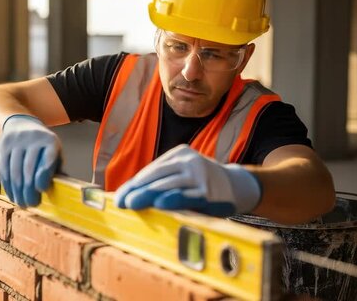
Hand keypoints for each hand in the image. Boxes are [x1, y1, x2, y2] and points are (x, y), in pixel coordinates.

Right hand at [0, 114, 60, 206]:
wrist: (20, 125)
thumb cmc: (42, 146)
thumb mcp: (54, 152)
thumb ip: (57, 169)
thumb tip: (63, 189)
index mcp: (50, 141)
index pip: (47, 158)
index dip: (43, 175)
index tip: (41, 190)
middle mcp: (32, 138)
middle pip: (28, 168)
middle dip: (29, 189)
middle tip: (31, 204)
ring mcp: (16, 142)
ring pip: (15, 171)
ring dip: (17, 190)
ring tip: (22, 203)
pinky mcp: (3, 147)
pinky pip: (4, 170)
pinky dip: (8, 185)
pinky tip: (12, 195)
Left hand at [114, 145, 261, 216]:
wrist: (238, 186)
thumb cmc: (203, 185)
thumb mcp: (184, 176)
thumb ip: (163, 182)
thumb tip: (131, 195)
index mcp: (179, 153)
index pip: (151, 170)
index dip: (133, 184)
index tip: (118, 197)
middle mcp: (189, 160)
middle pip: (157, 176)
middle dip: (137, 190)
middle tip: (121, 202)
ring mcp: (200, 173)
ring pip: (169, 185)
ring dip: (148, 195)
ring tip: (133, 203)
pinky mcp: (209, 190)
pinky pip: (187, 196)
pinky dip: (173, 199)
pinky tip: (160, 204)